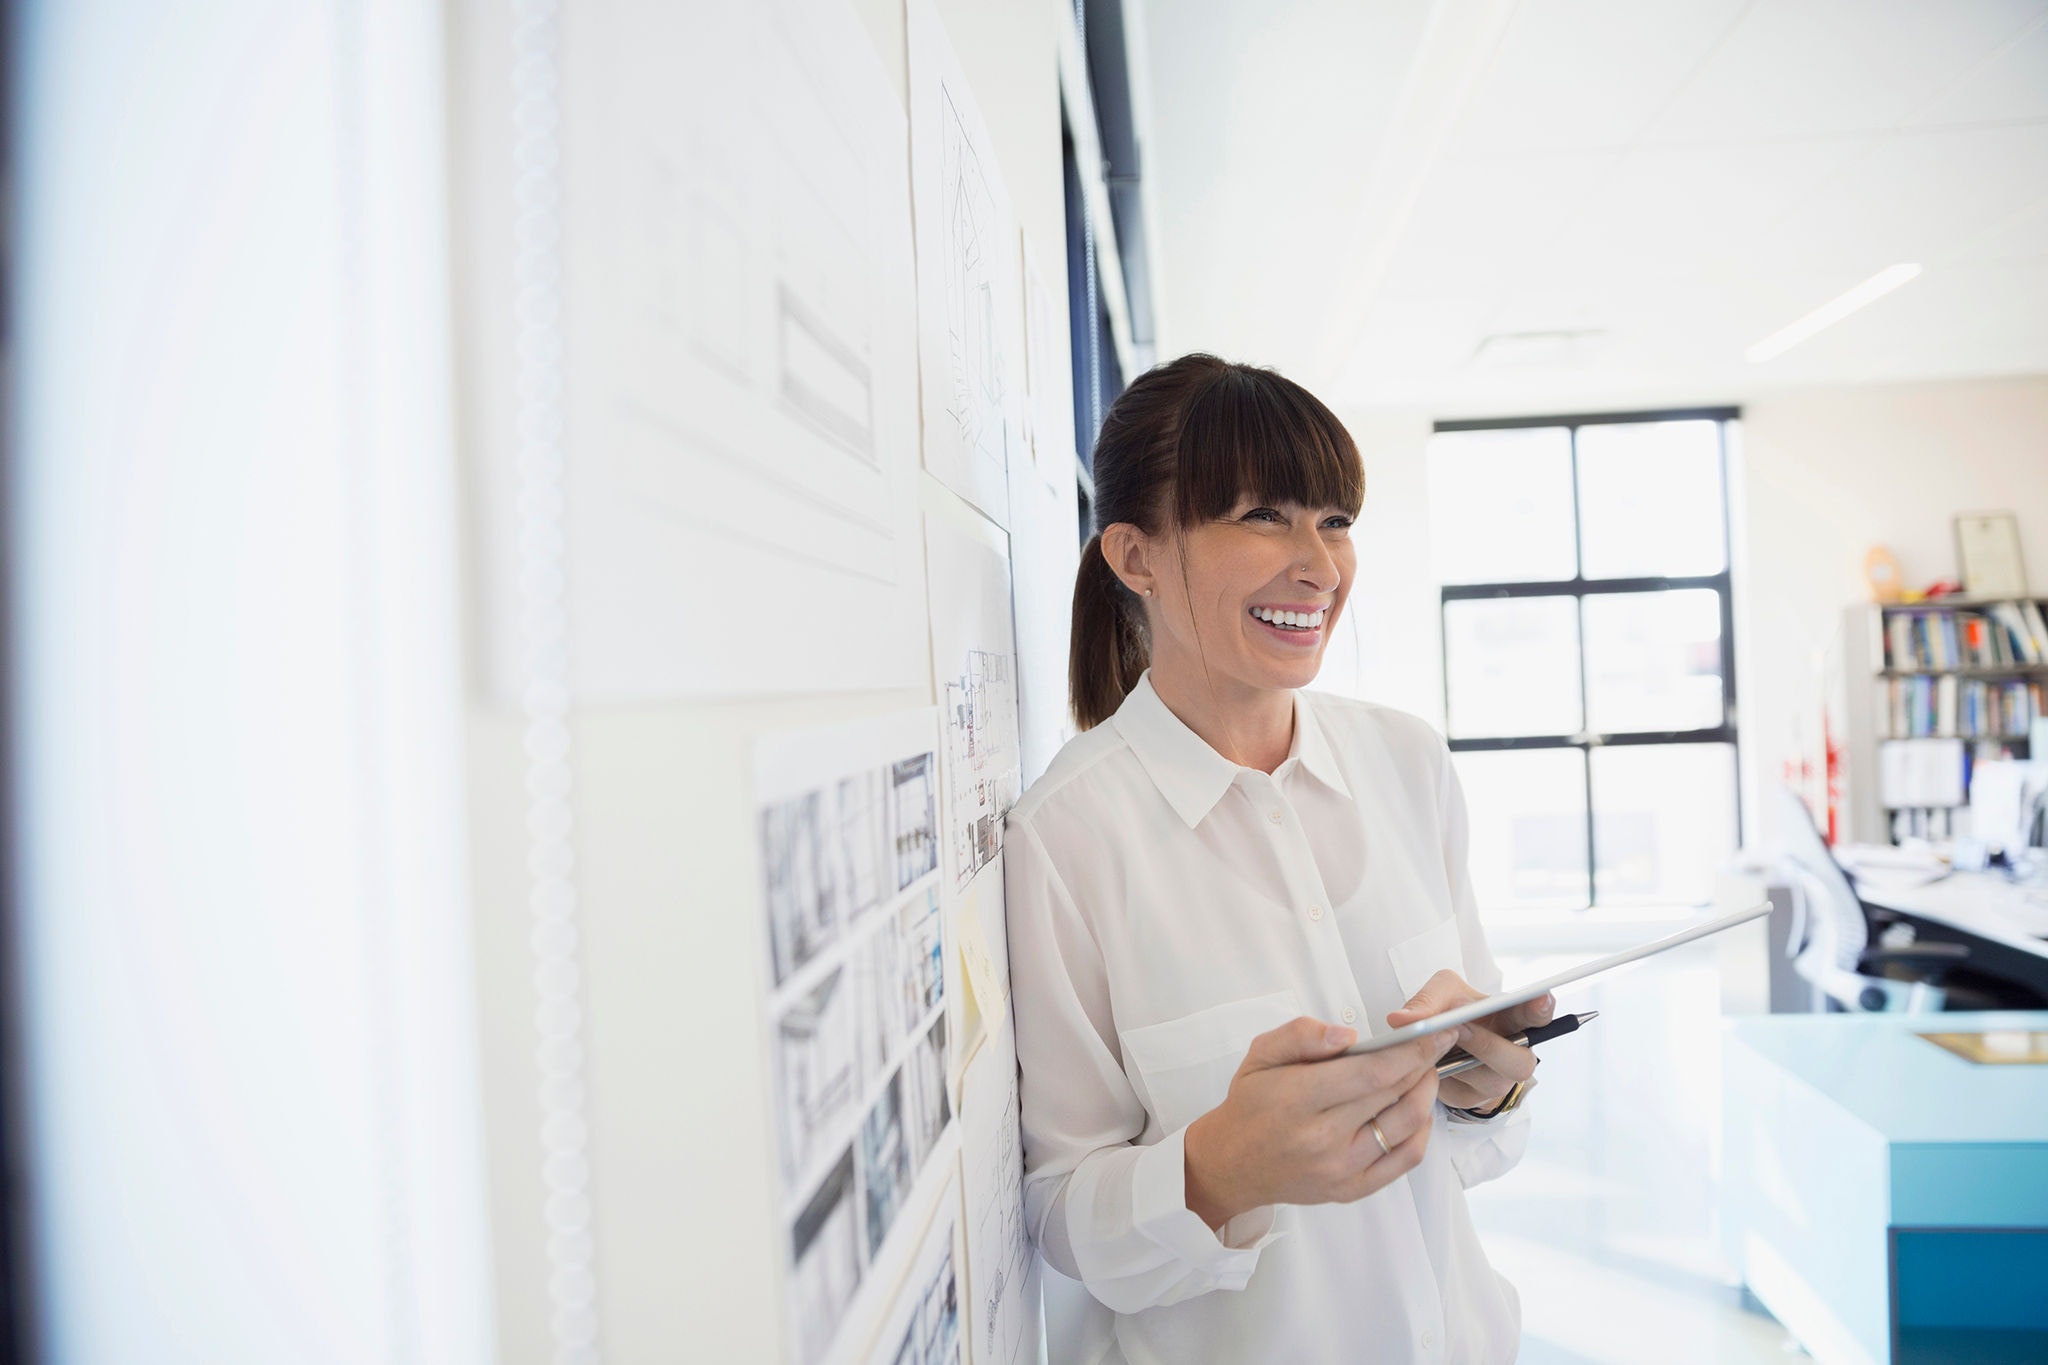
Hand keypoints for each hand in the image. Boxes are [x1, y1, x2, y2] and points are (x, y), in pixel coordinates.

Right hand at [1182, 1016, 1456, 1229]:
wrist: (1232, 1164)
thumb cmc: (1250, 1103)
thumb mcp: (1260, 1053)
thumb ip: (1301, 1035)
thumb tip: (1348, 1037)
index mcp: (1298, 1099)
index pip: (1372, 1072)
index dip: (1410, 1050)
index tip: (1433, 1030)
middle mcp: (1323, 1139)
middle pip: (1394, 1096)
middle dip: (1422, 1065)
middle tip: (1433, 1043)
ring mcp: (1340, 1169)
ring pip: (1406, 1128)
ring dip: (1425, 1095)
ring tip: (1424, 1073)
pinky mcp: (1351, 1190)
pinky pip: (1404, 1161)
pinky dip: (1420, 1131)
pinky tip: (1416, 1110)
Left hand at [1385, 970, 1552, 1111]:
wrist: (1435, 1042)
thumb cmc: (1450, 1011)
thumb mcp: (1441, 994)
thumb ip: (1427, 1000)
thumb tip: (1401, 1020)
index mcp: (1512, 1019)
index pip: (1538, 1016)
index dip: (1542, 1010)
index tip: (1541, 998)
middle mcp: (1512, 1054)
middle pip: (1520, 1063)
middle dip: (1490, 1047)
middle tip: (1461, 1028)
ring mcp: (1495, 1081)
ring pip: (1488, 1081)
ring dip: (1460, 1062)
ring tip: (1436, 1045)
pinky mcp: (1470, 1099)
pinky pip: (1457, 1094)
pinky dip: (1438, 1076)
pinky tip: (1426, 1062)